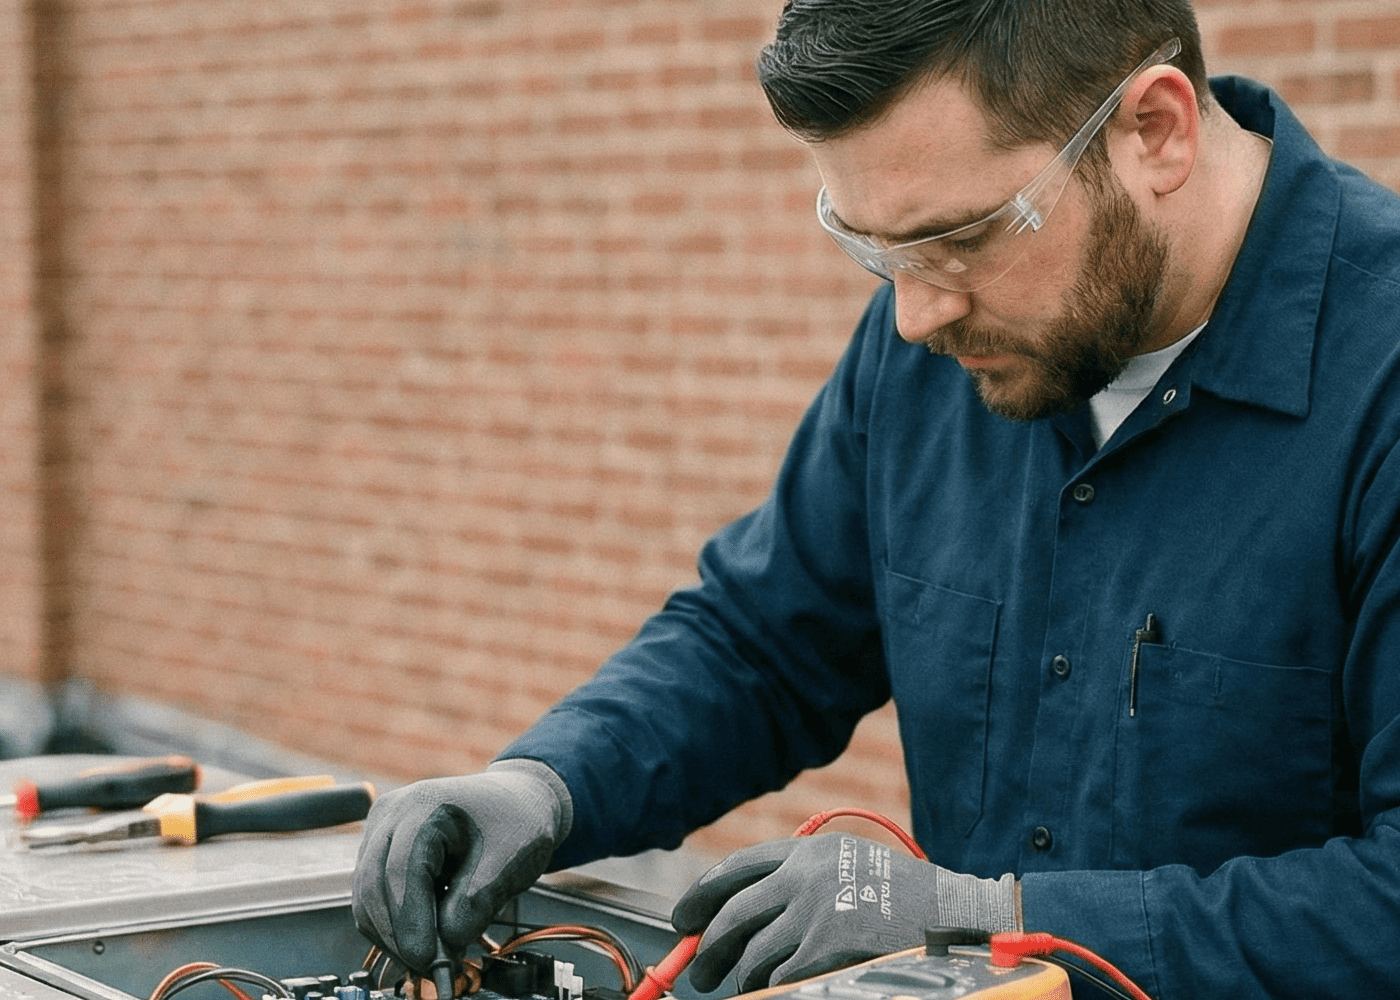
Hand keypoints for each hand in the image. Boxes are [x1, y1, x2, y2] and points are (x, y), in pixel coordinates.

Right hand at [352, 760, 571, 970]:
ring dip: (393, 935)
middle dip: (399, 936)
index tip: (427, 959)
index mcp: (426, 804)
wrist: (517, 803)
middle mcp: (394, 814)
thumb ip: (475, 903)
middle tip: (430, 968)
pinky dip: (394, 923)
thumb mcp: (509, 862)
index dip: (410, 921)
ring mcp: (382, 831)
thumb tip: (444, 945)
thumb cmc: (516, 822)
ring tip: (431, 958)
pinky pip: (374, 895)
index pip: (400, 870)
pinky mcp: (381, 850)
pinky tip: (422, 938)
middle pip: (374, 886)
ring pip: (367, 896)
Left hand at [672, 834, 1016, 992]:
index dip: (702, 896)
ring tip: (738, 983)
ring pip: (752, 951)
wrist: (952, 913)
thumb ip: (799, 876)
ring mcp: (814, 914)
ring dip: (740, 973)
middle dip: (706, 947)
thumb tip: (742, 910)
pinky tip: (772, 987)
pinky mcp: (826, 949)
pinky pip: (780, 975)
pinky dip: (770, 985)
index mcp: (806, 850)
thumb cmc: (902, 893)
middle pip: (733, 913)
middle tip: (698, 969)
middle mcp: (803, 876)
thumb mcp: (846, 862)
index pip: (734, 870)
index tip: (684, 919)